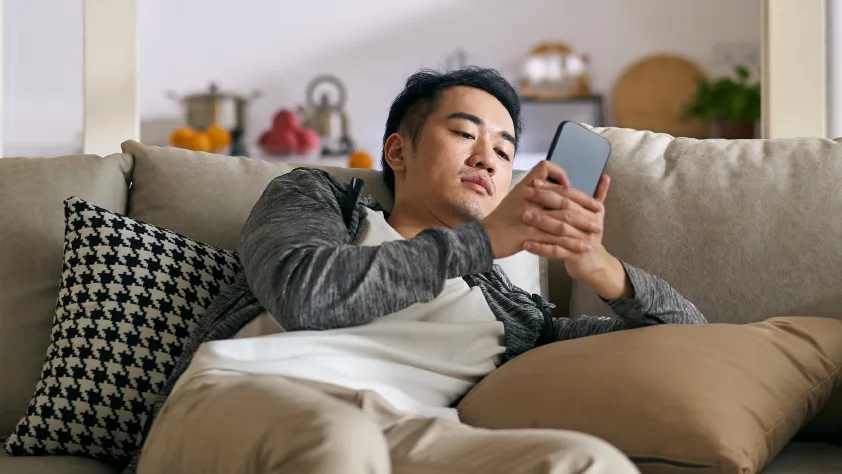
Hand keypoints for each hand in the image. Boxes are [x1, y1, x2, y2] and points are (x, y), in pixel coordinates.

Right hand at [480, 161, 602, 258]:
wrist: (485, 238)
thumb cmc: (501, 220)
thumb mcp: (514, 198)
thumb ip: (532, 192)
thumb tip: (548, 187)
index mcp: (525, 187)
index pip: (546, 168)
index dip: (561, 175)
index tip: (569, 186)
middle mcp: (528, 197)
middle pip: (563, 195)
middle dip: (584, 202)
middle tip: (598, 210)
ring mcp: (529, 215)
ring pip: (563, 217)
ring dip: (583, 223)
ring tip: (596, 229)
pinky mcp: (529, 234)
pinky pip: (556, 238)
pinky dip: (573, 242)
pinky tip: (583, 245)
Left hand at [523, 173, 632, 298]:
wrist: (595, 264)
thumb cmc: (589, 235)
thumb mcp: (596, 215)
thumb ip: (598, 195)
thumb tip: (605, 176)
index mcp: (591, 211)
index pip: (570, 195)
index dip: (553, 187)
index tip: (534, 181)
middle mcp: (588, 224)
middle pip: (565, 209)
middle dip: (545, 200)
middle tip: (525, 194)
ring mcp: (581, 240)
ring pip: (560, 229)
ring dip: (542, 222)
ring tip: (524, 216)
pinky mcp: (574, 256)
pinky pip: (555, 251)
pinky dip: (541, 248)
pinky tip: (526, 245)